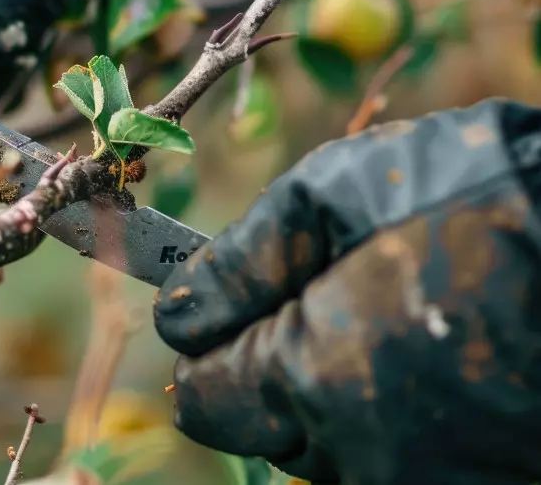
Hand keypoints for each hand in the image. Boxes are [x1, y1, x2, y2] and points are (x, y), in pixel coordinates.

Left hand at [154, 98, 540, 484]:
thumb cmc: (471, 193)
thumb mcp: (334, 193)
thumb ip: (241, 262)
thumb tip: (178, 314)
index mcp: (315, 376)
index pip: (203, 397)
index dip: (207, 343)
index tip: (231, 305)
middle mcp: (364, 451)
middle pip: (259, 426)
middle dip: (266, 365)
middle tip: (322, 295)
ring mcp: (425, 477)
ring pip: (323, 444)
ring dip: (327, 389)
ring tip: (383, 314)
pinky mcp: (473, 481)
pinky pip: (385, 455)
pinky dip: (383, 410)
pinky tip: (420, 351)